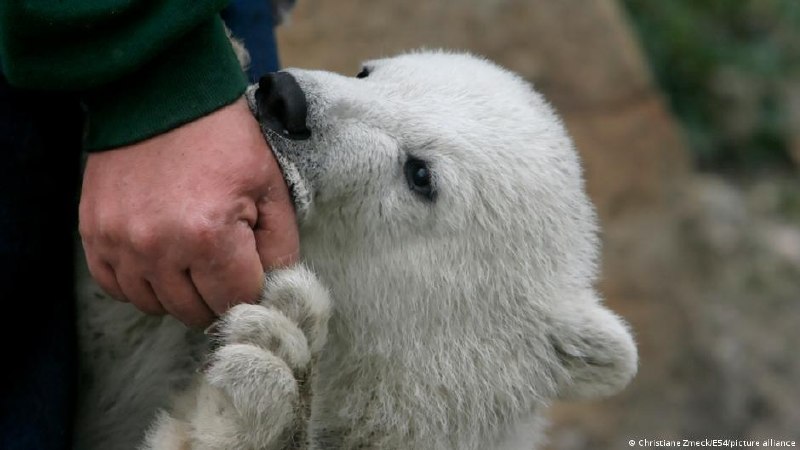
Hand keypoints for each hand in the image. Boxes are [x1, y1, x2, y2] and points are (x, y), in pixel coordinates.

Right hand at [79, 98, 298, 327]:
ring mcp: (120, 244)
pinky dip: (141, 283)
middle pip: (197, 312)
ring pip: (156, 306)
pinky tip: (160, 259)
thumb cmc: (226, 141)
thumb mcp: (271, 189)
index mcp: (210, 237)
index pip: (239, 301)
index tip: (253, 270)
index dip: (253, 289)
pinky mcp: (95, 235)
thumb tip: (274, 292)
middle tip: (226, 262)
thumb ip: (281, 249)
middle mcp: (158, 248)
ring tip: (193, 257)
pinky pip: (117, 288)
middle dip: (218, 294)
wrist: (163, 93)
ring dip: (179, 292)